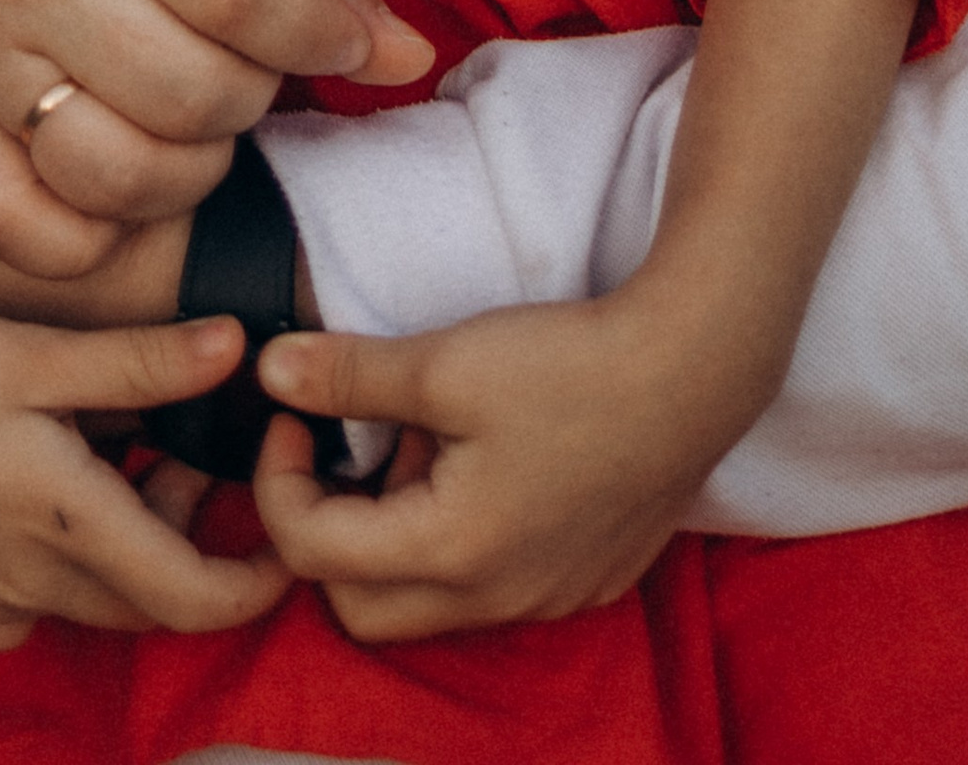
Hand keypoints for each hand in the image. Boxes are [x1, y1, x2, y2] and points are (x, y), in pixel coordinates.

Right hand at [0, 0, 430, 271]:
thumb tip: (404, 59)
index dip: (322, 36)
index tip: (343, 38)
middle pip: (190, 94)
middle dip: (257, 93)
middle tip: (255, 57)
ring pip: (113, 172)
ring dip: (190, 169)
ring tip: (198, 110)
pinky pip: (10, 222)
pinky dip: (84, 234)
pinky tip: (123, 178)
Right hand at [0, 29, 262, 652]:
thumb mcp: (36, 354)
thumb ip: (142, 363)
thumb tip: (239, 346)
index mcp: (66, 526)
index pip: (193, 598)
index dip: (253, 585)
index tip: (285, 551)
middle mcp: (26, 591)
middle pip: (142, 599)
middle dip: (183, 544)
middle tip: (185, 465)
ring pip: (80, 600)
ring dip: (115, 548)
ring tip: (108, 455)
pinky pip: (20, 606)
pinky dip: (51, 562)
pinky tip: (30, 486)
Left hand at [245, 293, 755, 640]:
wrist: (696, 370)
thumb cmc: (571, 365)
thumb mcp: (446, 362)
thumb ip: (349, 375)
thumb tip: (271, 372)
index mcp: (450, 553)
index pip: (313, 552)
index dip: (278, 480)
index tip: (292, 417)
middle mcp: (496, 600)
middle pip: (361, 607)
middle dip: (330, 530)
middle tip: (350, 447)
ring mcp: (547, 598)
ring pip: (429, 603)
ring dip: (401, 534)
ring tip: (430, 440)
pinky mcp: (584, 582)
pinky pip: (492, 588)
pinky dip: (461, 539)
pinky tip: (489, 459)